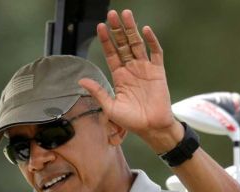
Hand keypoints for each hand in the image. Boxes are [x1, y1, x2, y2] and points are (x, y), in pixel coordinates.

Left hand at [79, 9, 182, 152]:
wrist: (152, 127)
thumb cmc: (131, 121)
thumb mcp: (110, 107)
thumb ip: (98, 92)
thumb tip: (82, 80)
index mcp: (119, 76)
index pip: (111, 53)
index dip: (106, 40)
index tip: (100, 27)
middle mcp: (131, 69)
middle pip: (123, 44)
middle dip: (117, 30)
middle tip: (112, 14)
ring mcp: (145, 68)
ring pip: (137, 44)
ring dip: (131, 29)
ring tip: (126, 15)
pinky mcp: (158, 71)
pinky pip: (155, 52)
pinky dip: (151, 41)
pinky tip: (145, 30)